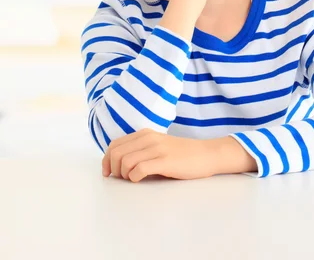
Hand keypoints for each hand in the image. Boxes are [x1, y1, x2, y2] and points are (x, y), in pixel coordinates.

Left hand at [101, 129, 217, 182]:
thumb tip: (118, 163)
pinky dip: (134, 177)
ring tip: (132, 179)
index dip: (106, 160)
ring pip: (125, 161)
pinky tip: (139, 179)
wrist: (206, 154)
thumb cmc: (181, 154)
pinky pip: (139, 169)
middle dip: (113, 168)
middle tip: (120, 178)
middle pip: (116, 153)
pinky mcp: (165, 161)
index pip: (115, 144)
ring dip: (123, 174)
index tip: (108, 173)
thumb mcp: (158, 145)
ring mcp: (157, 149)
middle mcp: (148, 138)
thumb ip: (141, 149)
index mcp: (145, 134)